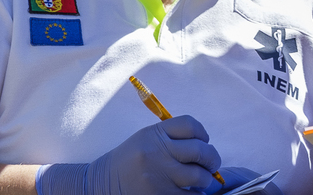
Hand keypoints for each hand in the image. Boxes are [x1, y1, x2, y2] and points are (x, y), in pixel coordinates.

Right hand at [36, 115, 222, 194]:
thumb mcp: (146, 138)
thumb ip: (172, 137)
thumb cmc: (129, 160)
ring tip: (200, 180)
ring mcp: (159, 176)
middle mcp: (157, 153)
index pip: (190, 125)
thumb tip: (205, 145)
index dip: (202, 133)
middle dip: (212, 158)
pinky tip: (191, 192)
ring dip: (205, 179)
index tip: (204, 140)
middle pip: (200, 150)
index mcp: (155, 134)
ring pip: (198, 176)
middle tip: (212, 164)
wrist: (101, 183)